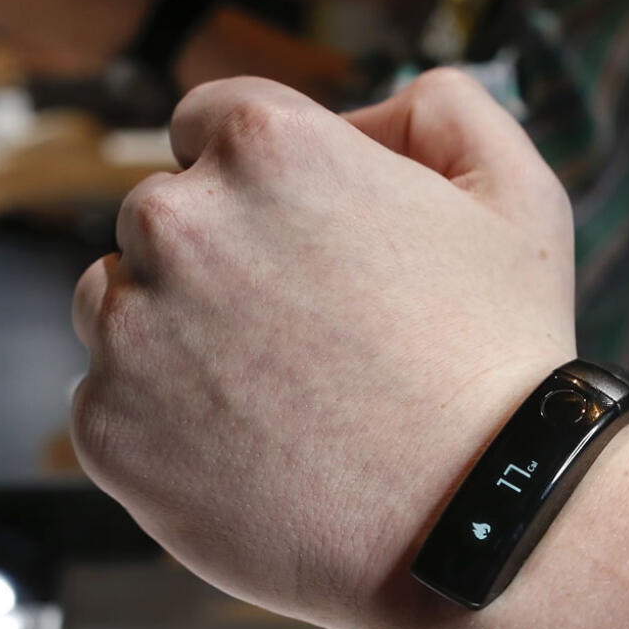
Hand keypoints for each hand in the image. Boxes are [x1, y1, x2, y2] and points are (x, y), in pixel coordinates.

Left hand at [71, 71, 575, 628]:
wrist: (479, 518)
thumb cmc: (503, 363)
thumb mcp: (519, 195)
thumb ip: (445, 110)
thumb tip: (366, 118)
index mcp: (267, 148)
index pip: (211, 125)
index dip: (265, 185)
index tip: (304, 243)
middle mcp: (179, 224)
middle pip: (162, 219)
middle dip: (221, 261)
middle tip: (307, 335)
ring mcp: (132, 332)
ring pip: (121, 307)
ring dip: (179, 335)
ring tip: (281, 398)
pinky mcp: (108, 431)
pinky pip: (114, 405)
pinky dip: (167, 425)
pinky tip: (255, 452)